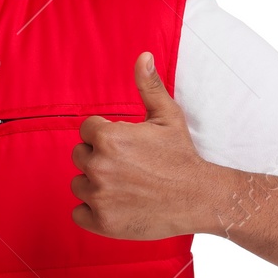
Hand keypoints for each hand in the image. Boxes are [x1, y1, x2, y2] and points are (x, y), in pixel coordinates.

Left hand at [70, 51, 218, 239]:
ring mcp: (98, 196)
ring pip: (79, 185)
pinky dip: (93, 212)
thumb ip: (148, 86)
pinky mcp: (101, 222)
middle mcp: (98, 165)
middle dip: (99, 159)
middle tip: (128, 167)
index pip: (86, 131)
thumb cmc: (181, 155)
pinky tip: (117, 206)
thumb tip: (142, 56)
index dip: (105, 136)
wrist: (199, 198)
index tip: (126, 147)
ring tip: (125, 186)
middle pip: (79, 156)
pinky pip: (78, 213)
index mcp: (107, 137)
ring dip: (95, 185)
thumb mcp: (167, 116)